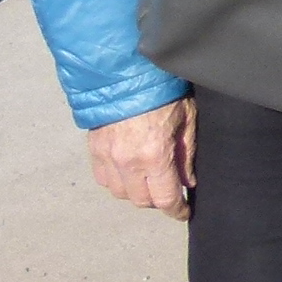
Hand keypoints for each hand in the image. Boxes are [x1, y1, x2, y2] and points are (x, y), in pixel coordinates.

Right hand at [86, 99, 195, 219]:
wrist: (126, 70)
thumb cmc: (163, 90)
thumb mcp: (186, 119)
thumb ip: (186, 154)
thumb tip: (187, 182)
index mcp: (154, 155)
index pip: (165, 199)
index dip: (176, 210)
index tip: (183, 212)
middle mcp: (127, 162)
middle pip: (140, 200)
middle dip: (156, 200)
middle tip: (167, 191)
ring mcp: (107, 156)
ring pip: (119, 192)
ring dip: (135, 192)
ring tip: (148, 180)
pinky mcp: (94, 148)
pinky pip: (103, 178)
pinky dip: (116, 180)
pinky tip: (128, 170)